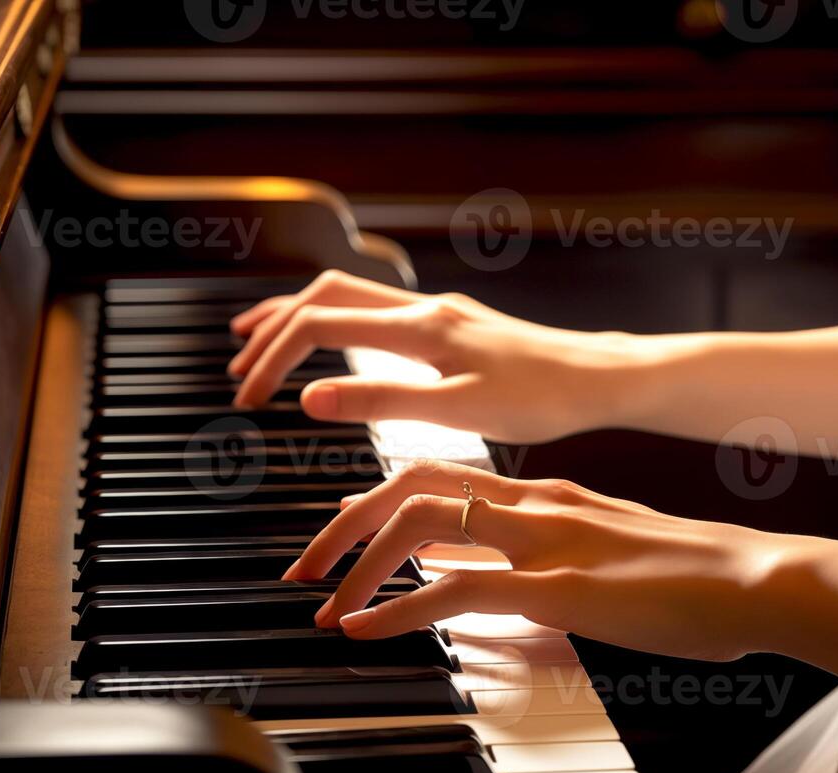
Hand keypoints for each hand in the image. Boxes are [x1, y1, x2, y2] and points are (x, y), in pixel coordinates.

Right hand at [228, 269, 645, 443]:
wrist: (600, 378)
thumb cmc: (542, 398)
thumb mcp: (459, 410)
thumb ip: (382, 402)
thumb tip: (309, 399)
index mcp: (418, 328)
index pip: (318, 326)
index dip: (272, 359)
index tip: (248, 399)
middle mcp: (423, 309)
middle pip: (324, 296)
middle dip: (272, 327)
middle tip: (237, 364)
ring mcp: (438, 313)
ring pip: (350, 298)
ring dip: (300, 317)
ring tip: (262, 344)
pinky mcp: (452, 326)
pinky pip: (378, 312)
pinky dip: (340, 325)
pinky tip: (339, 348)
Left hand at [281, 460, 795, 660]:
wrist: (758, 578)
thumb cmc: (694, 574)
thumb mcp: (610, 549)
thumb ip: (556, 555)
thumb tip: (508, 584)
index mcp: (544, 493)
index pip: (440, 476)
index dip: (378, 502)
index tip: (344, 535)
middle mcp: (534, 503)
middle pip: (410, 484)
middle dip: (345, 522)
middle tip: (307, 566)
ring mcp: (544, 541)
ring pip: (420, 523)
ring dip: (358, 561)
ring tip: (324, 601)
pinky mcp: (559, 587)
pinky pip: (454, 590)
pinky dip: (398, 609)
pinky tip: (366, 629)